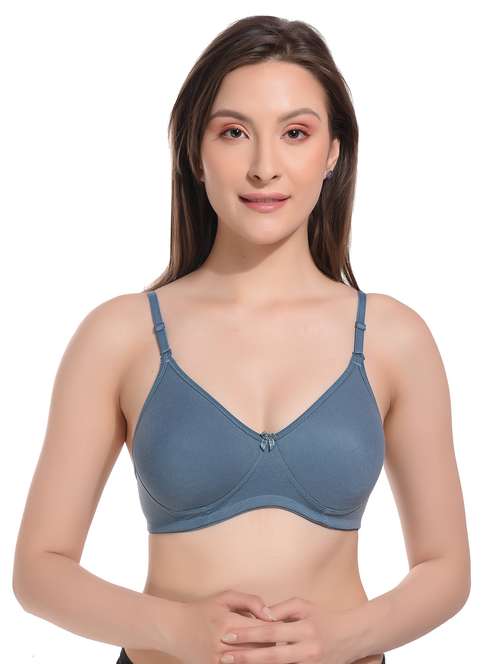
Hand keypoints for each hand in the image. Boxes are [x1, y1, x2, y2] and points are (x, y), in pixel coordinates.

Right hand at [167, 589, 276, 663]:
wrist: (174, 629)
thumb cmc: (203, 610)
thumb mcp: (226, 598)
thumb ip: (251, 601)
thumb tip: (270, 614)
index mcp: (228, 622)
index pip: (263, 630)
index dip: (276, 630)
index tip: (281, 627)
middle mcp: (223, 643)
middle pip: (260, 650)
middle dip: (272, 645)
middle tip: (278, 640)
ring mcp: (218, 660)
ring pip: (251, 662)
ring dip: (262, 656)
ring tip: (267, 649)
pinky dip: (248, 662)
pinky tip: (253, 657)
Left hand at [218, 596, 356, 663]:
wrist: (351, 637)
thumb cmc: (322, 618)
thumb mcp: (303, 606)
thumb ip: (281, 609)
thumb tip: (261, 616)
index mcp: (304, 628)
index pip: (270, 632)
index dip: (248, 634)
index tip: (228, 636)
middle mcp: (307, 650)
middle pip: (271, 656)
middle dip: (245, 657)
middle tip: (224, 656)